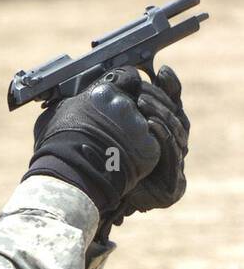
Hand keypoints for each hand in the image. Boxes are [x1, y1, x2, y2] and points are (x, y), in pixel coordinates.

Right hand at [26, 66, 162, 216]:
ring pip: (148, 123)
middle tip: (122, 127)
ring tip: (122, 148)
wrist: (70, 174)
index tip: (124, 93)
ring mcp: (140, 125)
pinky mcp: (150, 148)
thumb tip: (69, 103)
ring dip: (138, 133)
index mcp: (105, 91)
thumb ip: (71, 102)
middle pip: (142, 99)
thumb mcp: (57, 113)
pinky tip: (128, 160)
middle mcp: (126, 103)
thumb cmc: (56, 145)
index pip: (128, 77)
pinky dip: (142, 152)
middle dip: (134, 111)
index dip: (127, 86)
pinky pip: (152, 145)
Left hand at [108, 65, 188, 224]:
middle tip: (142, 90)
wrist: (91, 198)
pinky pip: (172, 153)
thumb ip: (118, 106)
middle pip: (177, 117)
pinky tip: (150, 125)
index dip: (171, 88)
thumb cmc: (100, 163)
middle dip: (160, 101)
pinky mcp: (174, 186)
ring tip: (142, 102)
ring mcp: (174, 167)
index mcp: (160, 136)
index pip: (173, 107)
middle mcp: (171, 150)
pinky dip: (163, 137)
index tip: (162, 71)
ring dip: (160, 115)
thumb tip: (125, 74)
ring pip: (176, 132)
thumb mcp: (107, 128)